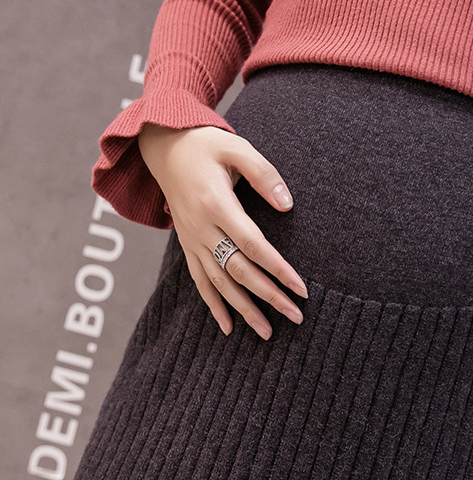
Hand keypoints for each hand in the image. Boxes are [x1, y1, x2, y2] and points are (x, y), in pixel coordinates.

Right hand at [138, 124, 307, 338]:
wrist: (164, 148)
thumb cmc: (206, 146)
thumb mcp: (237, 148)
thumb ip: (264, 174)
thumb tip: (287, 205)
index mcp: (216, 204)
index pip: (254, 245)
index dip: (279, 269)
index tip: (301, 289)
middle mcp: (201, 228)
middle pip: (239, 271)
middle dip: (269, 297)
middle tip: (296, 316)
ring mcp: (191, 240)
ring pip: (219, 283)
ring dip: (244, 310)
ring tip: (267, 332)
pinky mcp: (187, 246)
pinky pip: (199, 282)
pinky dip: (214, 306)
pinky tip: (228, 328)